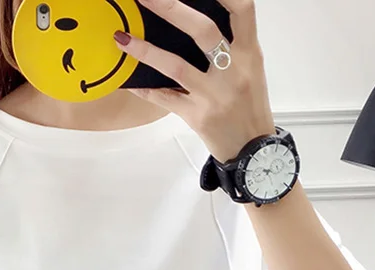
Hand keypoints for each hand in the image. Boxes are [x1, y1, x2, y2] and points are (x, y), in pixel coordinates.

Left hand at [114, 0, 275, 161]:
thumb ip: (229, 44)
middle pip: (203, 31)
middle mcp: (233, 70)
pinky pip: (165, 99)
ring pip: (176, 66)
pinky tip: (128, 81)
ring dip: (146, 51)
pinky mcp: (197, 116)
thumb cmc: (249, 106)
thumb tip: (191, 21)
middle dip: (171, 9)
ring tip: (122, 38)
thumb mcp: (249, 69)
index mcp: (249, 53)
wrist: (253, 150)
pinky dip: (144, 90)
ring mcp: (213, 95)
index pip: (243, 9)